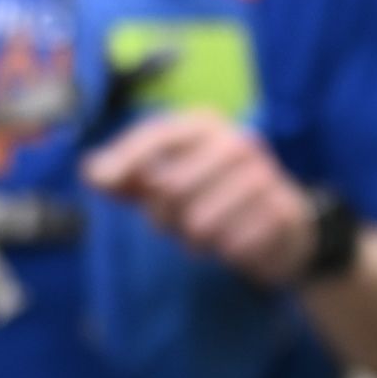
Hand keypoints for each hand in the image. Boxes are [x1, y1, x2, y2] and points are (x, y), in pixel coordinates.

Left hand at [83, 107, 323, 284]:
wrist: (283, 224)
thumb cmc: (212, 196)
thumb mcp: (167, 181)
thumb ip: (126, 176)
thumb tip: (92, 172)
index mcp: (206, 125)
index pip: (159, 134)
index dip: (126, 157)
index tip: (102, 183)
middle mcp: (238, 142)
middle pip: (171, 185)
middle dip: (161, 216)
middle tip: (172, 223)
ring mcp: (265, 175)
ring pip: (200, 221)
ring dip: (193, 239)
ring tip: (203, 236)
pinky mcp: (283, 211)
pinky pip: (233, 244)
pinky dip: (227, 251)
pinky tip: (234, 244)